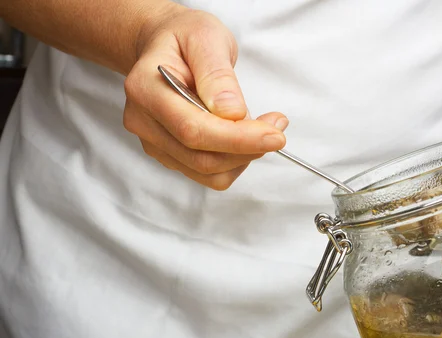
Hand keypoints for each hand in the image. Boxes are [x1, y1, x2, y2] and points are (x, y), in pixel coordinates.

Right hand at [123, 4, 287, 189]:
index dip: (237, 138)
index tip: (274, 134)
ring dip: (244, 157)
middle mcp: (144, 122)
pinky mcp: (170, 156)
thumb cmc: (184, 38)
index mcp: (146, 89)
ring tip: (261, 127)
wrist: (166, 47)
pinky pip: (209, 174)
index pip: (193, 130)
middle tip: (277, 128)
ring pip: (208, 172)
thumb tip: (232, 113)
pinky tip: (242, 138)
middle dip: (248, 149)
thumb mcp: (206, 38)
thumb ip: (217, 75)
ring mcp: (155, 143)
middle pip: (201, 158)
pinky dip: (234, 162)